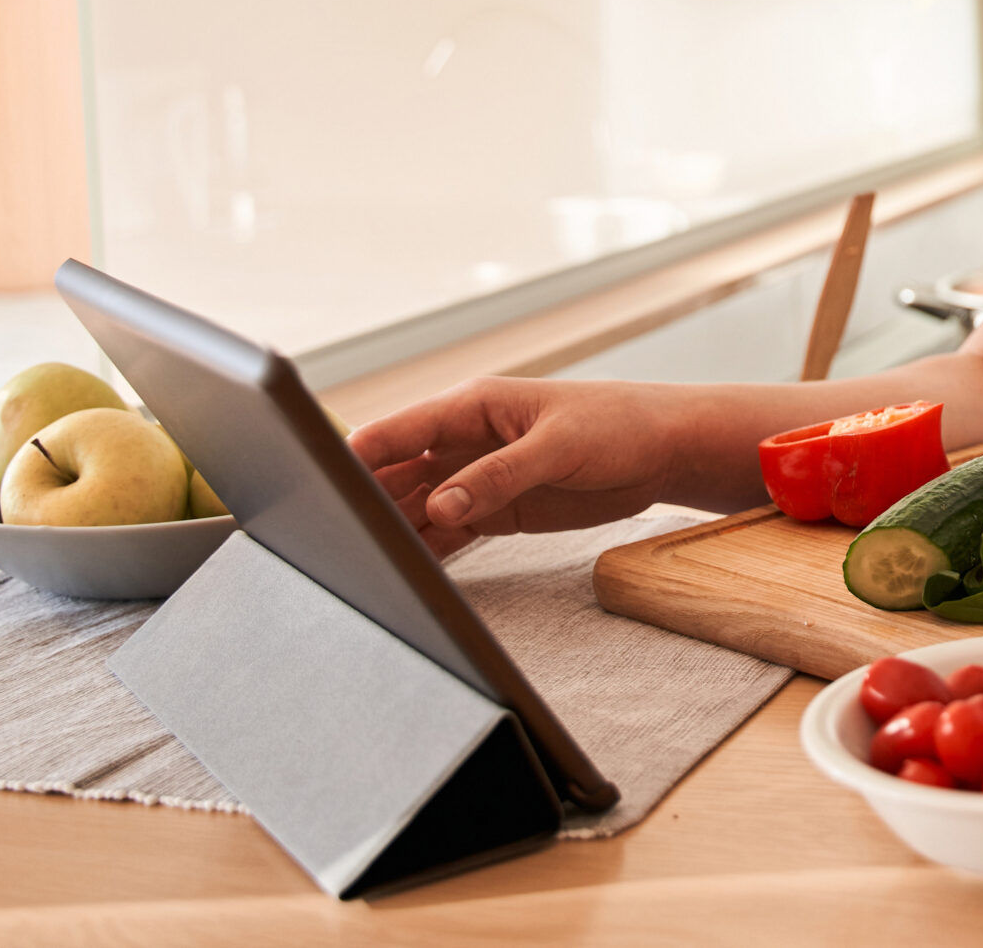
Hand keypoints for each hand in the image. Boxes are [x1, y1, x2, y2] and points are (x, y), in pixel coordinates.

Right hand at [347, 377, 681, 554]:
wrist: (664, 451)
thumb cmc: (617, 425)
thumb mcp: (559, 446)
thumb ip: (498, 475)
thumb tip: (441, 505)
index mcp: (470, 407)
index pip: (397, 430)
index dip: (355, 456)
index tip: (319, 485)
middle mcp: (461, 442)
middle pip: (395, 475)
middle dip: (364, 502)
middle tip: (331, 540)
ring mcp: (474, 479)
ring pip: (415, 509)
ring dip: (390, 533)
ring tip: (359, 567)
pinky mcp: (493, 513)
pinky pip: (444, 535)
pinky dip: (424, 553)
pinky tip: (404, 576)